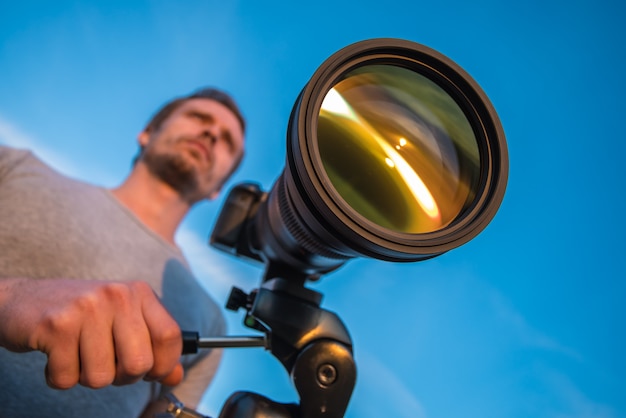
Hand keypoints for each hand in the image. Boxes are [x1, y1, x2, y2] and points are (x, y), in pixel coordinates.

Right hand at [0, 278, 182, 388]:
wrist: (23, 299)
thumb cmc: (80, 316)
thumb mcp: (122, 322)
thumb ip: (152, 347)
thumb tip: (176, 376)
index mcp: (138, 292)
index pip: (170, 336)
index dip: (164, 364)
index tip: (150, 372)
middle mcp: (116, 295)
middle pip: (139, 363)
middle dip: (122, 377)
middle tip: (105, 363)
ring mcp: (86, 308)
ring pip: (101, 377)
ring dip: (86, 377)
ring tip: (77, 354)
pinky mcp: (56, 325)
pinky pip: (67, 378)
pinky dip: (59, 377)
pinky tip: (56, 355)